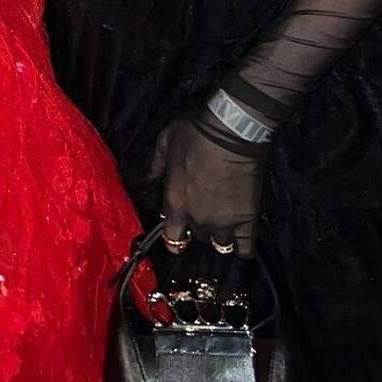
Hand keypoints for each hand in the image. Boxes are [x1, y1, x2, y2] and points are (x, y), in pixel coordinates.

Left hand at [148, 107, 265, 257]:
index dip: (172, 233)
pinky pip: (245, 249)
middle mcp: (198, 218)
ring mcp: (224, 223)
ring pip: (219, 244)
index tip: (176, 228)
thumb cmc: (195, 134)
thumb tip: (134, 179)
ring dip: (218, 234)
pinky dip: (243, 248)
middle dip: (196, 226)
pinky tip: (241, 240)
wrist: (231, 132)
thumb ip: (151, 168)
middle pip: (195, 237)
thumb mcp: (164, 145)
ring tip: (222, 220)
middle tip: (201, 210)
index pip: (170, 236)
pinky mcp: (247, 220)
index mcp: (175, 203)